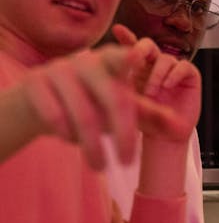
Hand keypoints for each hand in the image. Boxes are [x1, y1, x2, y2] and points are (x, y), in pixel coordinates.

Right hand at [23, 45, 140, 169]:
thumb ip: (148, 113)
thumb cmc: (88, 100)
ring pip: (84, 113)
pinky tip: (70, 142)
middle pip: (112, 98)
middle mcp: (85, 63)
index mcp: (108, 62)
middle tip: (127, 161)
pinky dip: (65, 134)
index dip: (131, 57)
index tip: (139, 56)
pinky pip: (53, 114)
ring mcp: (59, 71)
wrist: (40, 100)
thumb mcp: (118, 105)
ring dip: (93, 145)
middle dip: (123, 133)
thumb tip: (180, 127)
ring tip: (99, 166)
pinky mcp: (35, 84)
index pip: (122, 58)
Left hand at [112, 24, 201, 143]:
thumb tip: (107, 72)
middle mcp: (156, 66)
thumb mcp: (129, 103)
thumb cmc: (146, 121)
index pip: (132, 48)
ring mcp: (173, 70)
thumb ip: (121, 86)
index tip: (117, 30)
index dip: (126, 37)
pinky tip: (167, 85)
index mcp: (140, 69)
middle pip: (149, 45)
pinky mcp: (190, 76)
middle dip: (141, 49)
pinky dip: (174, 74)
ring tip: (151, 92)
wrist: (166, 137)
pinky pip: (183, 66)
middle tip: (136, 57)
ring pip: (165, 58)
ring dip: (157, 74)